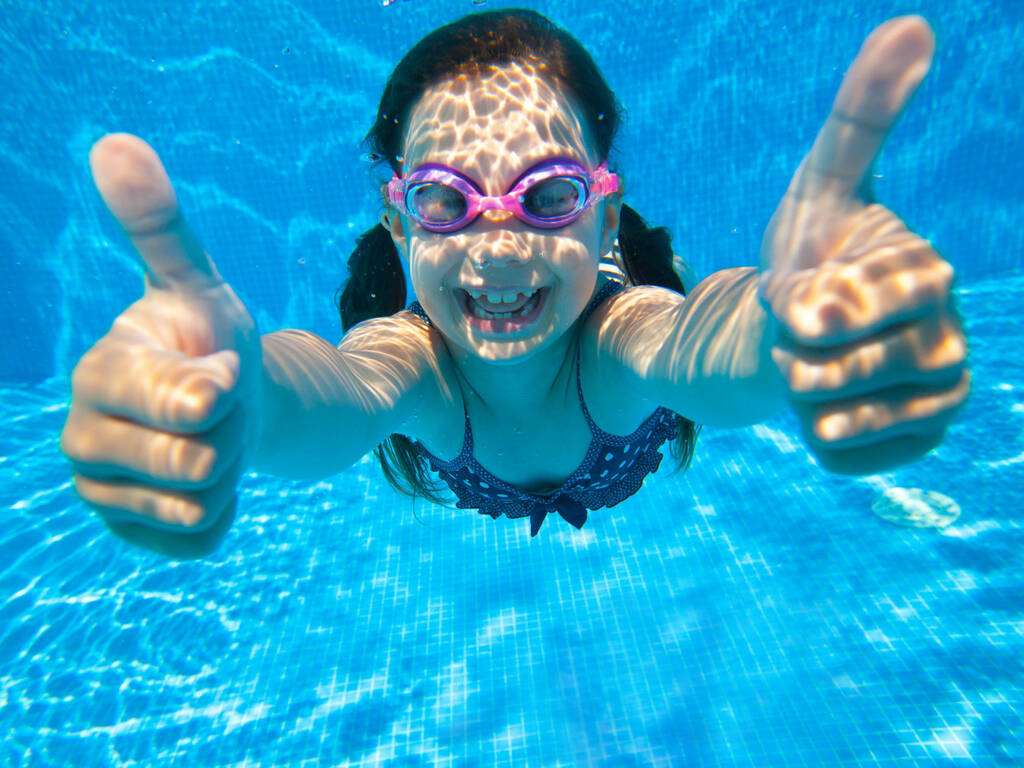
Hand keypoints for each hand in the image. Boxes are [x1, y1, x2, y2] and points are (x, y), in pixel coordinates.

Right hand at [60, 134, 262, 557]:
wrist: (228, 404)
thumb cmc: (211, 340)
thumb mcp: (200, 282)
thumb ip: (161, 227)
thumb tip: (114, 144)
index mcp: (99, 372)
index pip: (187, 403)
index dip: (222, 389)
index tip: (221, 371)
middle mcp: (82, 435)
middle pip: (199, 462)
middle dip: (231, 434)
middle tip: (218, 409)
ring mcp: (101, 491)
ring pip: (199, 504)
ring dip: (227, 474)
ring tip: (208, 441)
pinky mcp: (129, 535)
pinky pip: (199, 540)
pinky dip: (221, 515)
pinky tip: (204, 484)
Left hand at [759, 17, 968, 474]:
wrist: (794, 327)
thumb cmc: (810, 251)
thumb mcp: (820, 183)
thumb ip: (862, 116)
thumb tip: (913, 22)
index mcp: (928, 275)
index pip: (842, 311)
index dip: (796, 305)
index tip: (792, 293)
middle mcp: (949, 340)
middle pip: (827, 372)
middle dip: (788, 351)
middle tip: (802, 330)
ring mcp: (937, 399)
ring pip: (832, 419)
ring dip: (797, 391)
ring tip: (815, 363)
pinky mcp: (914, 446)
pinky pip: (838, 456)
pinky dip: (810, 433)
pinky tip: (828, 405)